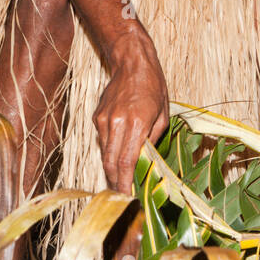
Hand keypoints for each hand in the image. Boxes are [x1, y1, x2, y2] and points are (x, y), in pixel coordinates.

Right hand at [94, 39, 168, 191]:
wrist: (131, 63)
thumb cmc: (153, 86)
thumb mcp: (162, 113)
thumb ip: (153, 138)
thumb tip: (146, 160)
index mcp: (136, 123)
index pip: (126, 161)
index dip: (125, 182)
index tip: (127, 197)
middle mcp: (116, 123)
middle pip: (111, 162)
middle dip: (115, 182)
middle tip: (122, 196)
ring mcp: (103, 120)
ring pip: (104, 154)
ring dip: (111, 170)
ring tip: (120, 182)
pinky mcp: (97, 117)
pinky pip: (103, 141)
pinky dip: (109, 152)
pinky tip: (117, 156)